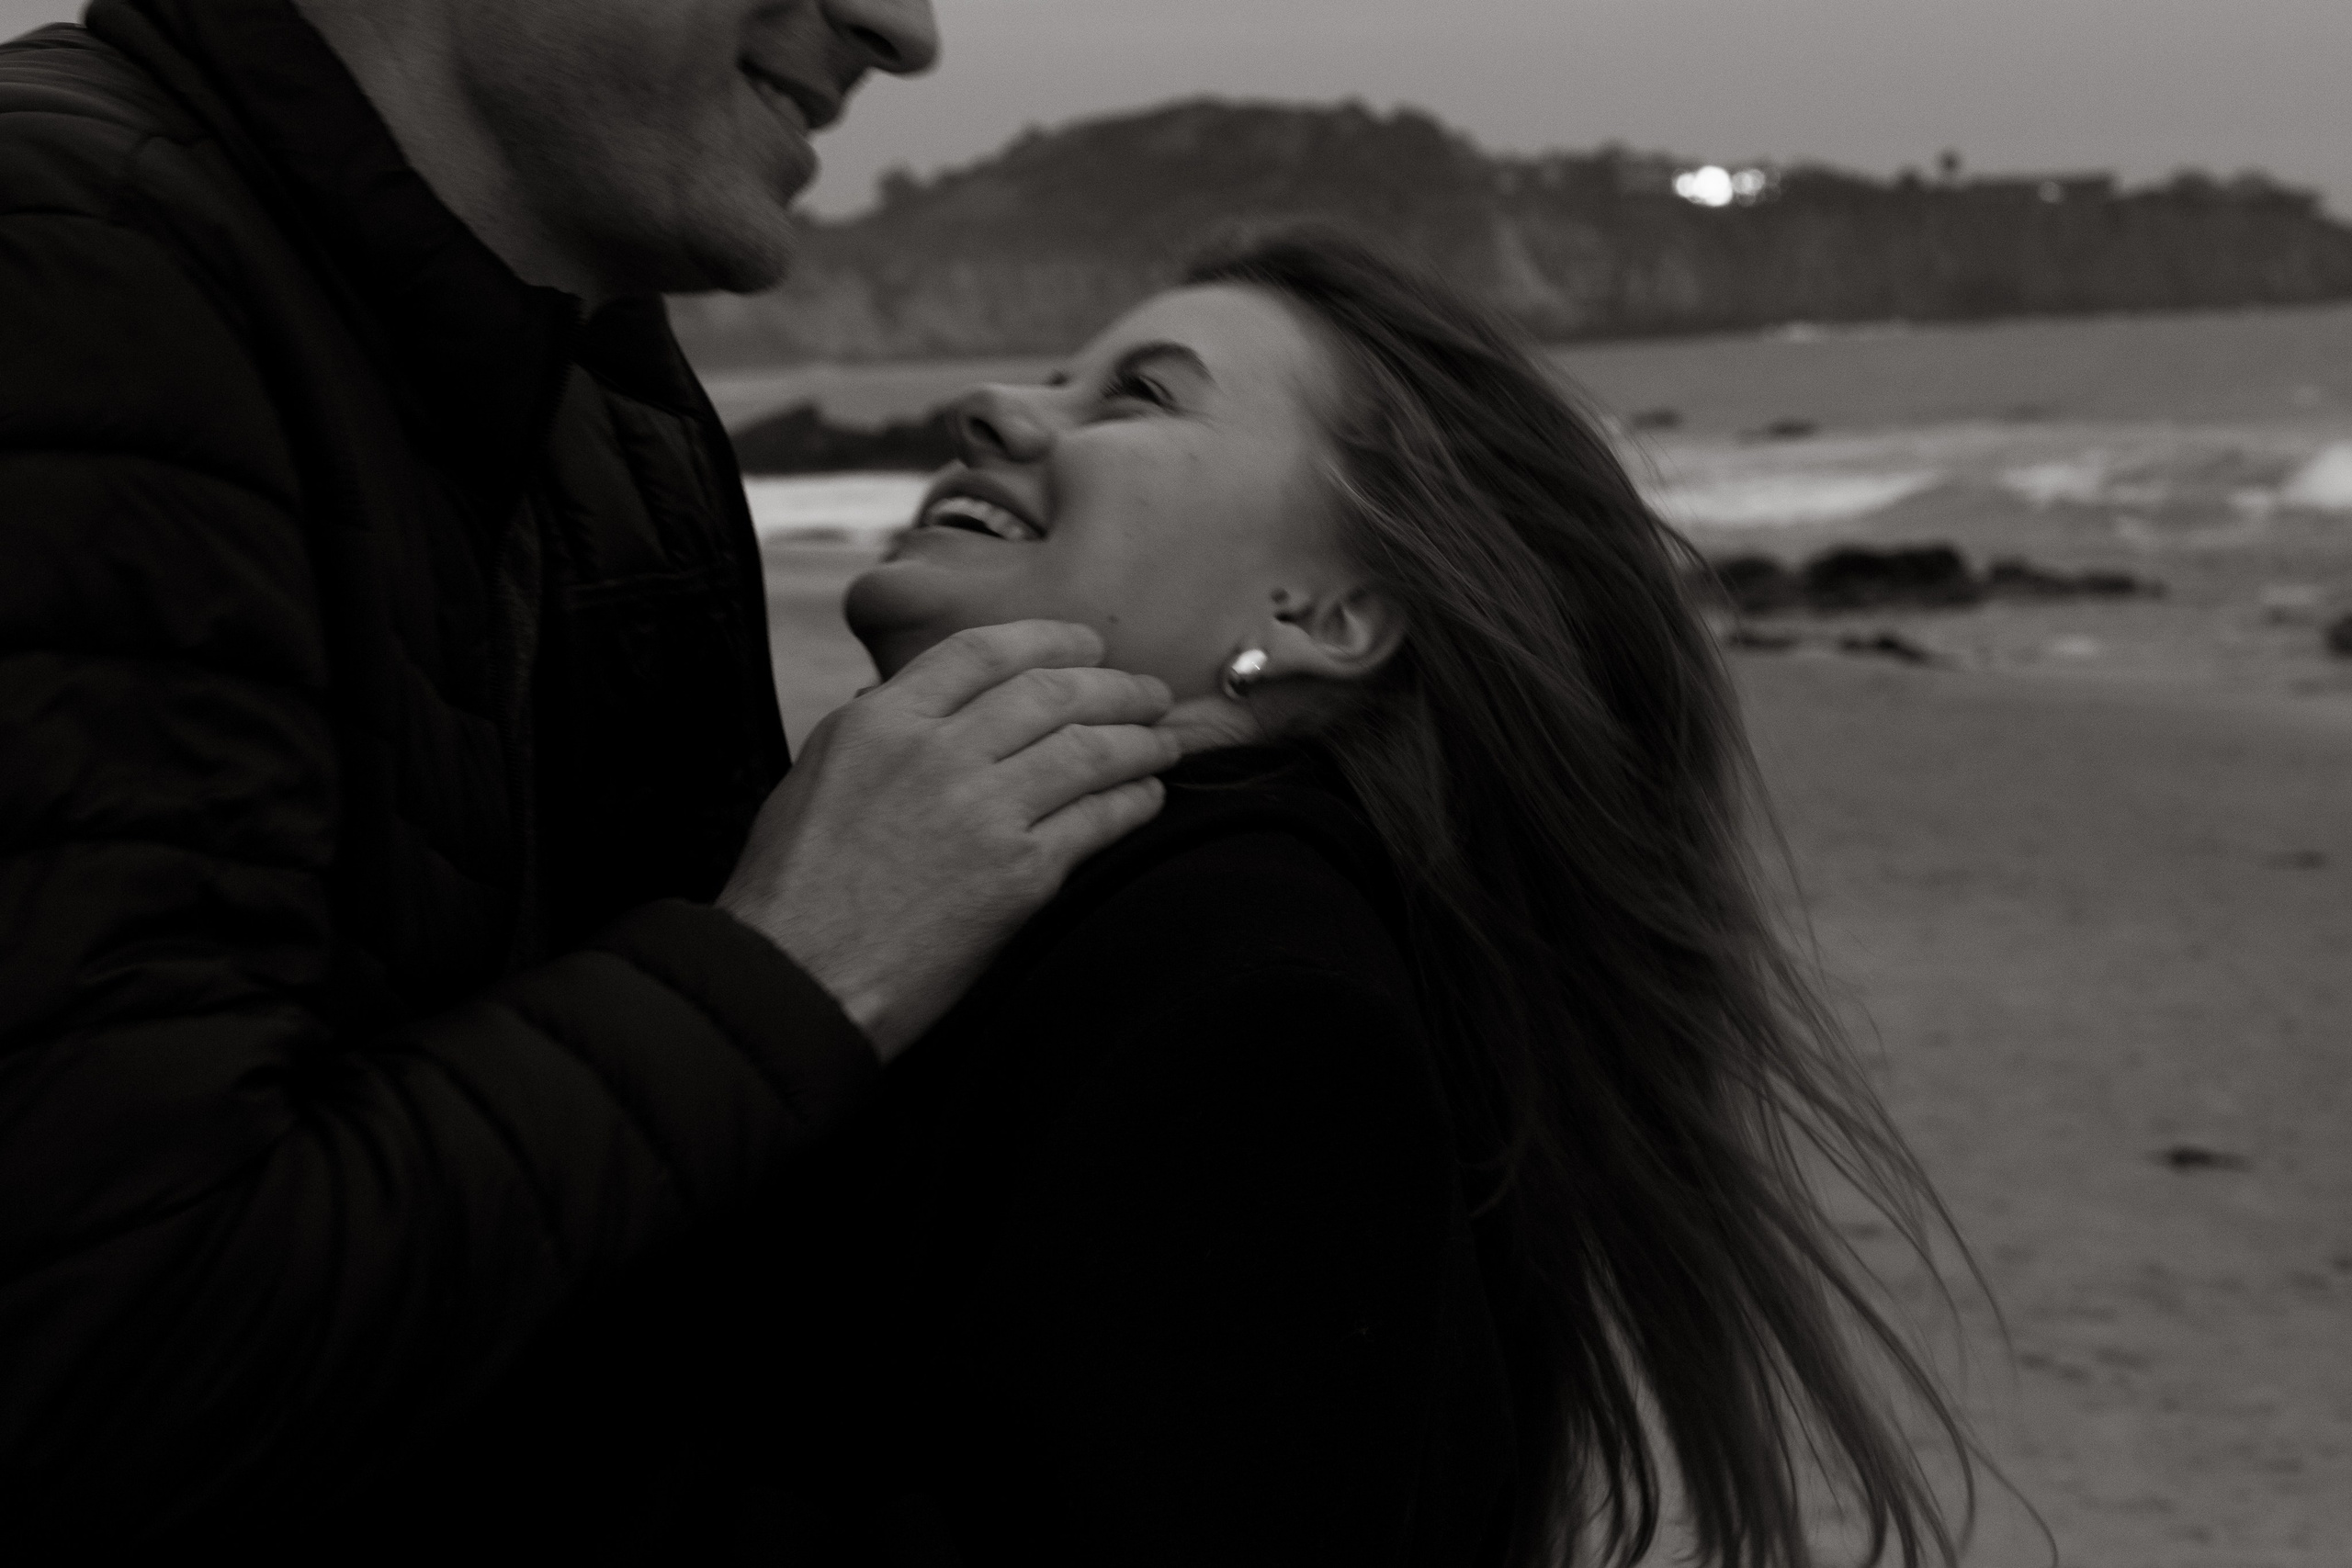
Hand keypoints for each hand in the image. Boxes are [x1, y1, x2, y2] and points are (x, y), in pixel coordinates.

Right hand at [719, 622, 1179, 1059]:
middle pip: (1052, 692)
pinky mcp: (1017, 875)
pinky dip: (1132, 802)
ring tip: (1164, 742)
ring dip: (1140, 741)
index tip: (1088, 645)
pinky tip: (1146, 798)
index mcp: (881, 721)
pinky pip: (1097, 820)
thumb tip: (943, 712)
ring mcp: (982, 811)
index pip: (983, 651)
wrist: (796, 980)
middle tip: (1149, 692)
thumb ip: (885, 732)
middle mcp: (936, 752)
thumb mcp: (820, 775)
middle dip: (1115, 687)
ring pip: (1088, 750)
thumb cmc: (794, 892)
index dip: (1050, 640)